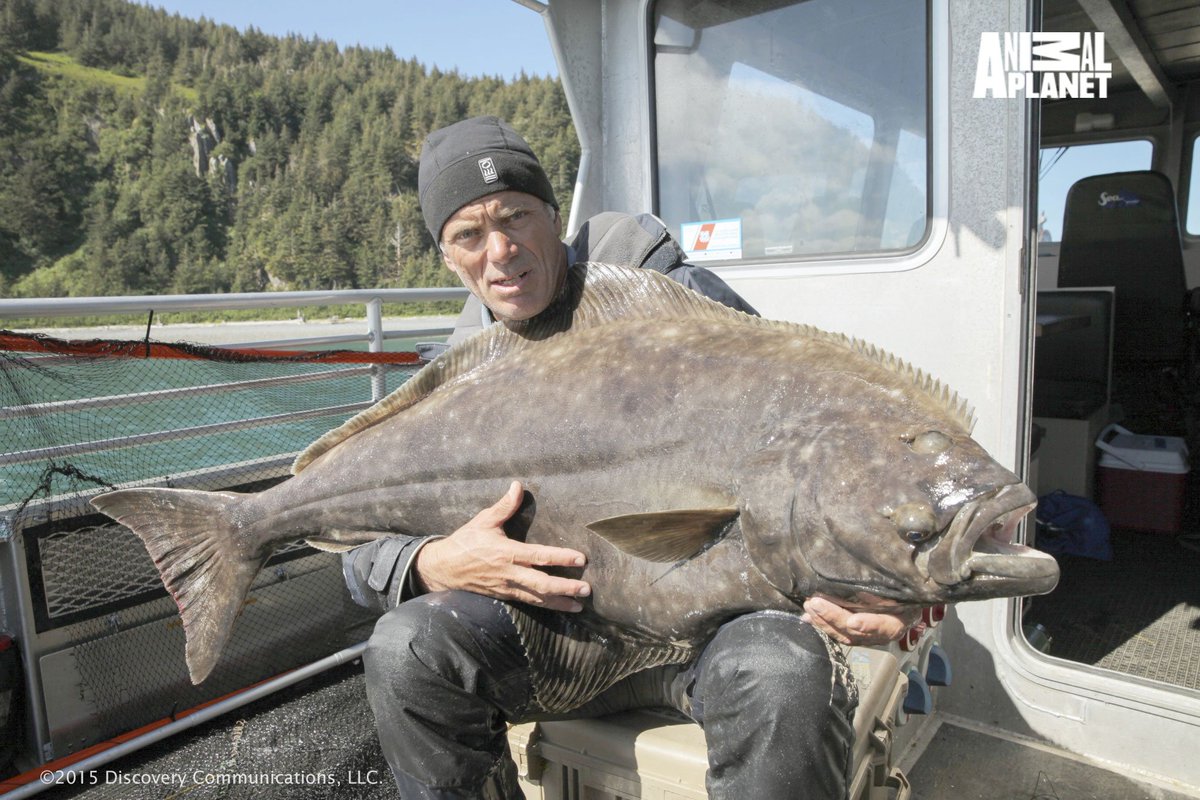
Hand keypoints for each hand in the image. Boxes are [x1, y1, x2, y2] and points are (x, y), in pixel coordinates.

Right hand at [413, 481, 591, 611]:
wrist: (443, 568)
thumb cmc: (465, 542)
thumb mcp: (484, 520)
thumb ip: (504, 506)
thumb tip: (518, 485)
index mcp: (507, 553)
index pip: (539, 556)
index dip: (561, 558)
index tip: (581, 559)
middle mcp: (510, 573)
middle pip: (542, 584)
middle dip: (566, 588)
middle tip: (587, 590)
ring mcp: (507, 587)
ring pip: (537, 598)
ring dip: (559, 603)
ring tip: (579, 606)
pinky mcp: (504, 596)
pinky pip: (528, 602)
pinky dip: (545, 606)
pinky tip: (559, 608)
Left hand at [801, 593, 921, 646]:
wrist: (906, 605)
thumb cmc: (903, 592)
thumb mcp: (900, 589)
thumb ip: (884, 588)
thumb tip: (865, 587)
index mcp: (897, 622)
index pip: (885, 626)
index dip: (869, 625)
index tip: (854, 621)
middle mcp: (881, 634)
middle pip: (856, 631)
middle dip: (833, 617)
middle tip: (815, 603)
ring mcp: (866, 637)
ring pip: (843, 635)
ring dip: (823, 622)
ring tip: (809, 607)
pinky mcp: (854, 635)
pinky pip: (836, 633)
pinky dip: (821, 625)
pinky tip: (807, 617)